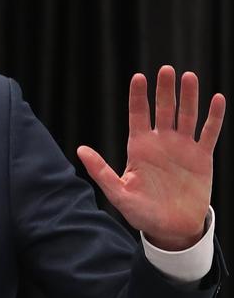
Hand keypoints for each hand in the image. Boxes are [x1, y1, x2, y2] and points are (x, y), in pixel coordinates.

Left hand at [77, 66, 225, 250]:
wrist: (170, 228)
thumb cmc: (140, 211)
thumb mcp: (118, 192)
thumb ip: (101, 170)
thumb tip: (80, 149)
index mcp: (139, 146)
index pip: (138, 114)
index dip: (138, 96)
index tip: (139, 77)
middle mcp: (160, 141)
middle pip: (163, 109)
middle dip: (165, 89)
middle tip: (167, 69)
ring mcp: (182, 147)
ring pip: (187, 116)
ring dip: (189, 96)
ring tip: (189, 77)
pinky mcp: (202, 158)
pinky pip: (209, 133)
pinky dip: (213, 117)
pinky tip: (216, 99)